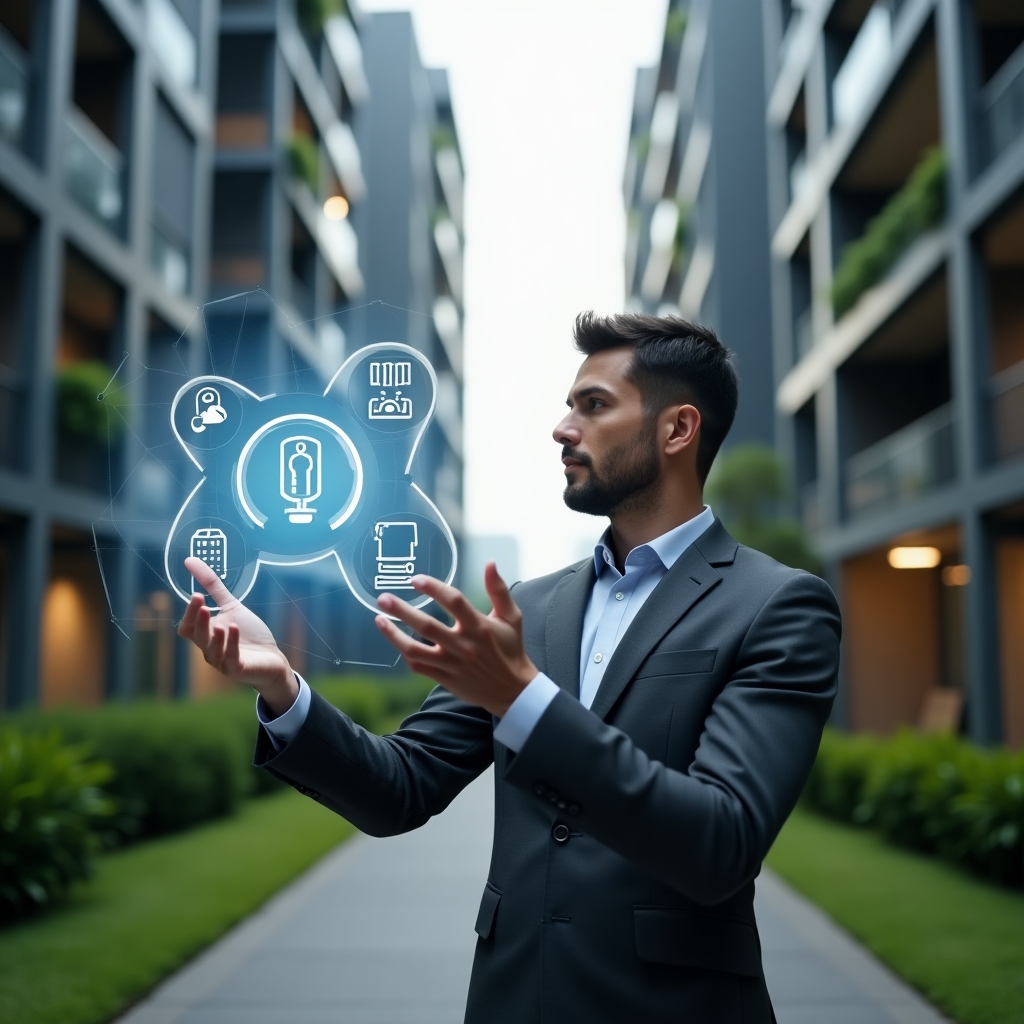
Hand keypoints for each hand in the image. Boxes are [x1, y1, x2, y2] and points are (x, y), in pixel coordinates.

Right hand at [177, 557, 297, 715]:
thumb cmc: (249, 634)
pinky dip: (231, 643)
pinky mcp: (237, 668)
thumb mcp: (231, 606)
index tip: (197, 594)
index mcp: (206, 634)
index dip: (190, 612)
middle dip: (198, 619)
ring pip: (211, 650)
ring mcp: (222, 661)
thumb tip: (190, 560)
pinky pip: (231, 657)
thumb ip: (213, 587)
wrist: (271, 658)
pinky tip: (233, 629)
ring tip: (218, 620)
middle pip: (196, 636)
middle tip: (200, 601)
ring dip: (214, 635)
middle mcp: (210, 649)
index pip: (188, 626)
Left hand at [375, 563, 536, 716]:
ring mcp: (452, 664)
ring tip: (378, 619)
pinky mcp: (445, 678)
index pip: (454, 602)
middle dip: (402, 611)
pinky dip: (405, 654)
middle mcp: (463, 645)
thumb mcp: (511, 617)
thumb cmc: (511, 649)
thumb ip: (498, 589)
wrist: (512, 690)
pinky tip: (395, 639)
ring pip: (416, 650)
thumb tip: (490, 563)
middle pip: (427, 626)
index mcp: (479, 626)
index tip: (416, 579)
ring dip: (394, 635)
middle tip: (383, 598)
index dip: (434, 588)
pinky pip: (418, 667)